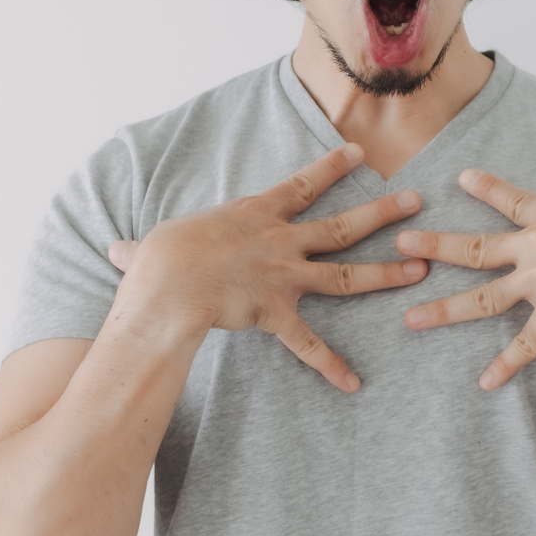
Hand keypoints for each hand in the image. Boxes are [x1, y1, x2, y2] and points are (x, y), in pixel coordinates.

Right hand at [105, 143, 425, 392]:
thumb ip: (144, 250)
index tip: (361, 153)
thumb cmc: (158, 260)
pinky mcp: (276, 312)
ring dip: (385, 274)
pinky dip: (331, 364)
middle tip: (418, 202)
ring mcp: (283, 276)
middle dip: (382, 213)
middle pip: (342, 225)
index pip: (303, 185)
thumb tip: (116, 252)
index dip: (332, 167)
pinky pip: (309, 344)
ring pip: (345, 275)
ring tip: (420, 271)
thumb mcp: (153, 245)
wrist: (166, 285)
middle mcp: (279, 240)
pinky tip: (353, 383)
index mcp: (256, 213)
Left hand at [395, 168, 535, 389]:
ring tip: (411, 319)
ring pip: (483, 299)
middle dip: (436, 245)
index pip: (511, 199)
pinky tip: (485, 381)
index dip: (485, 187)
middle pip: (476, 247)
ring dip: (445, 310)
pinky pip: (524, 345)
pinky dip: (505, 365)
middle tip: (401, 244)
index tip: (461, 178)